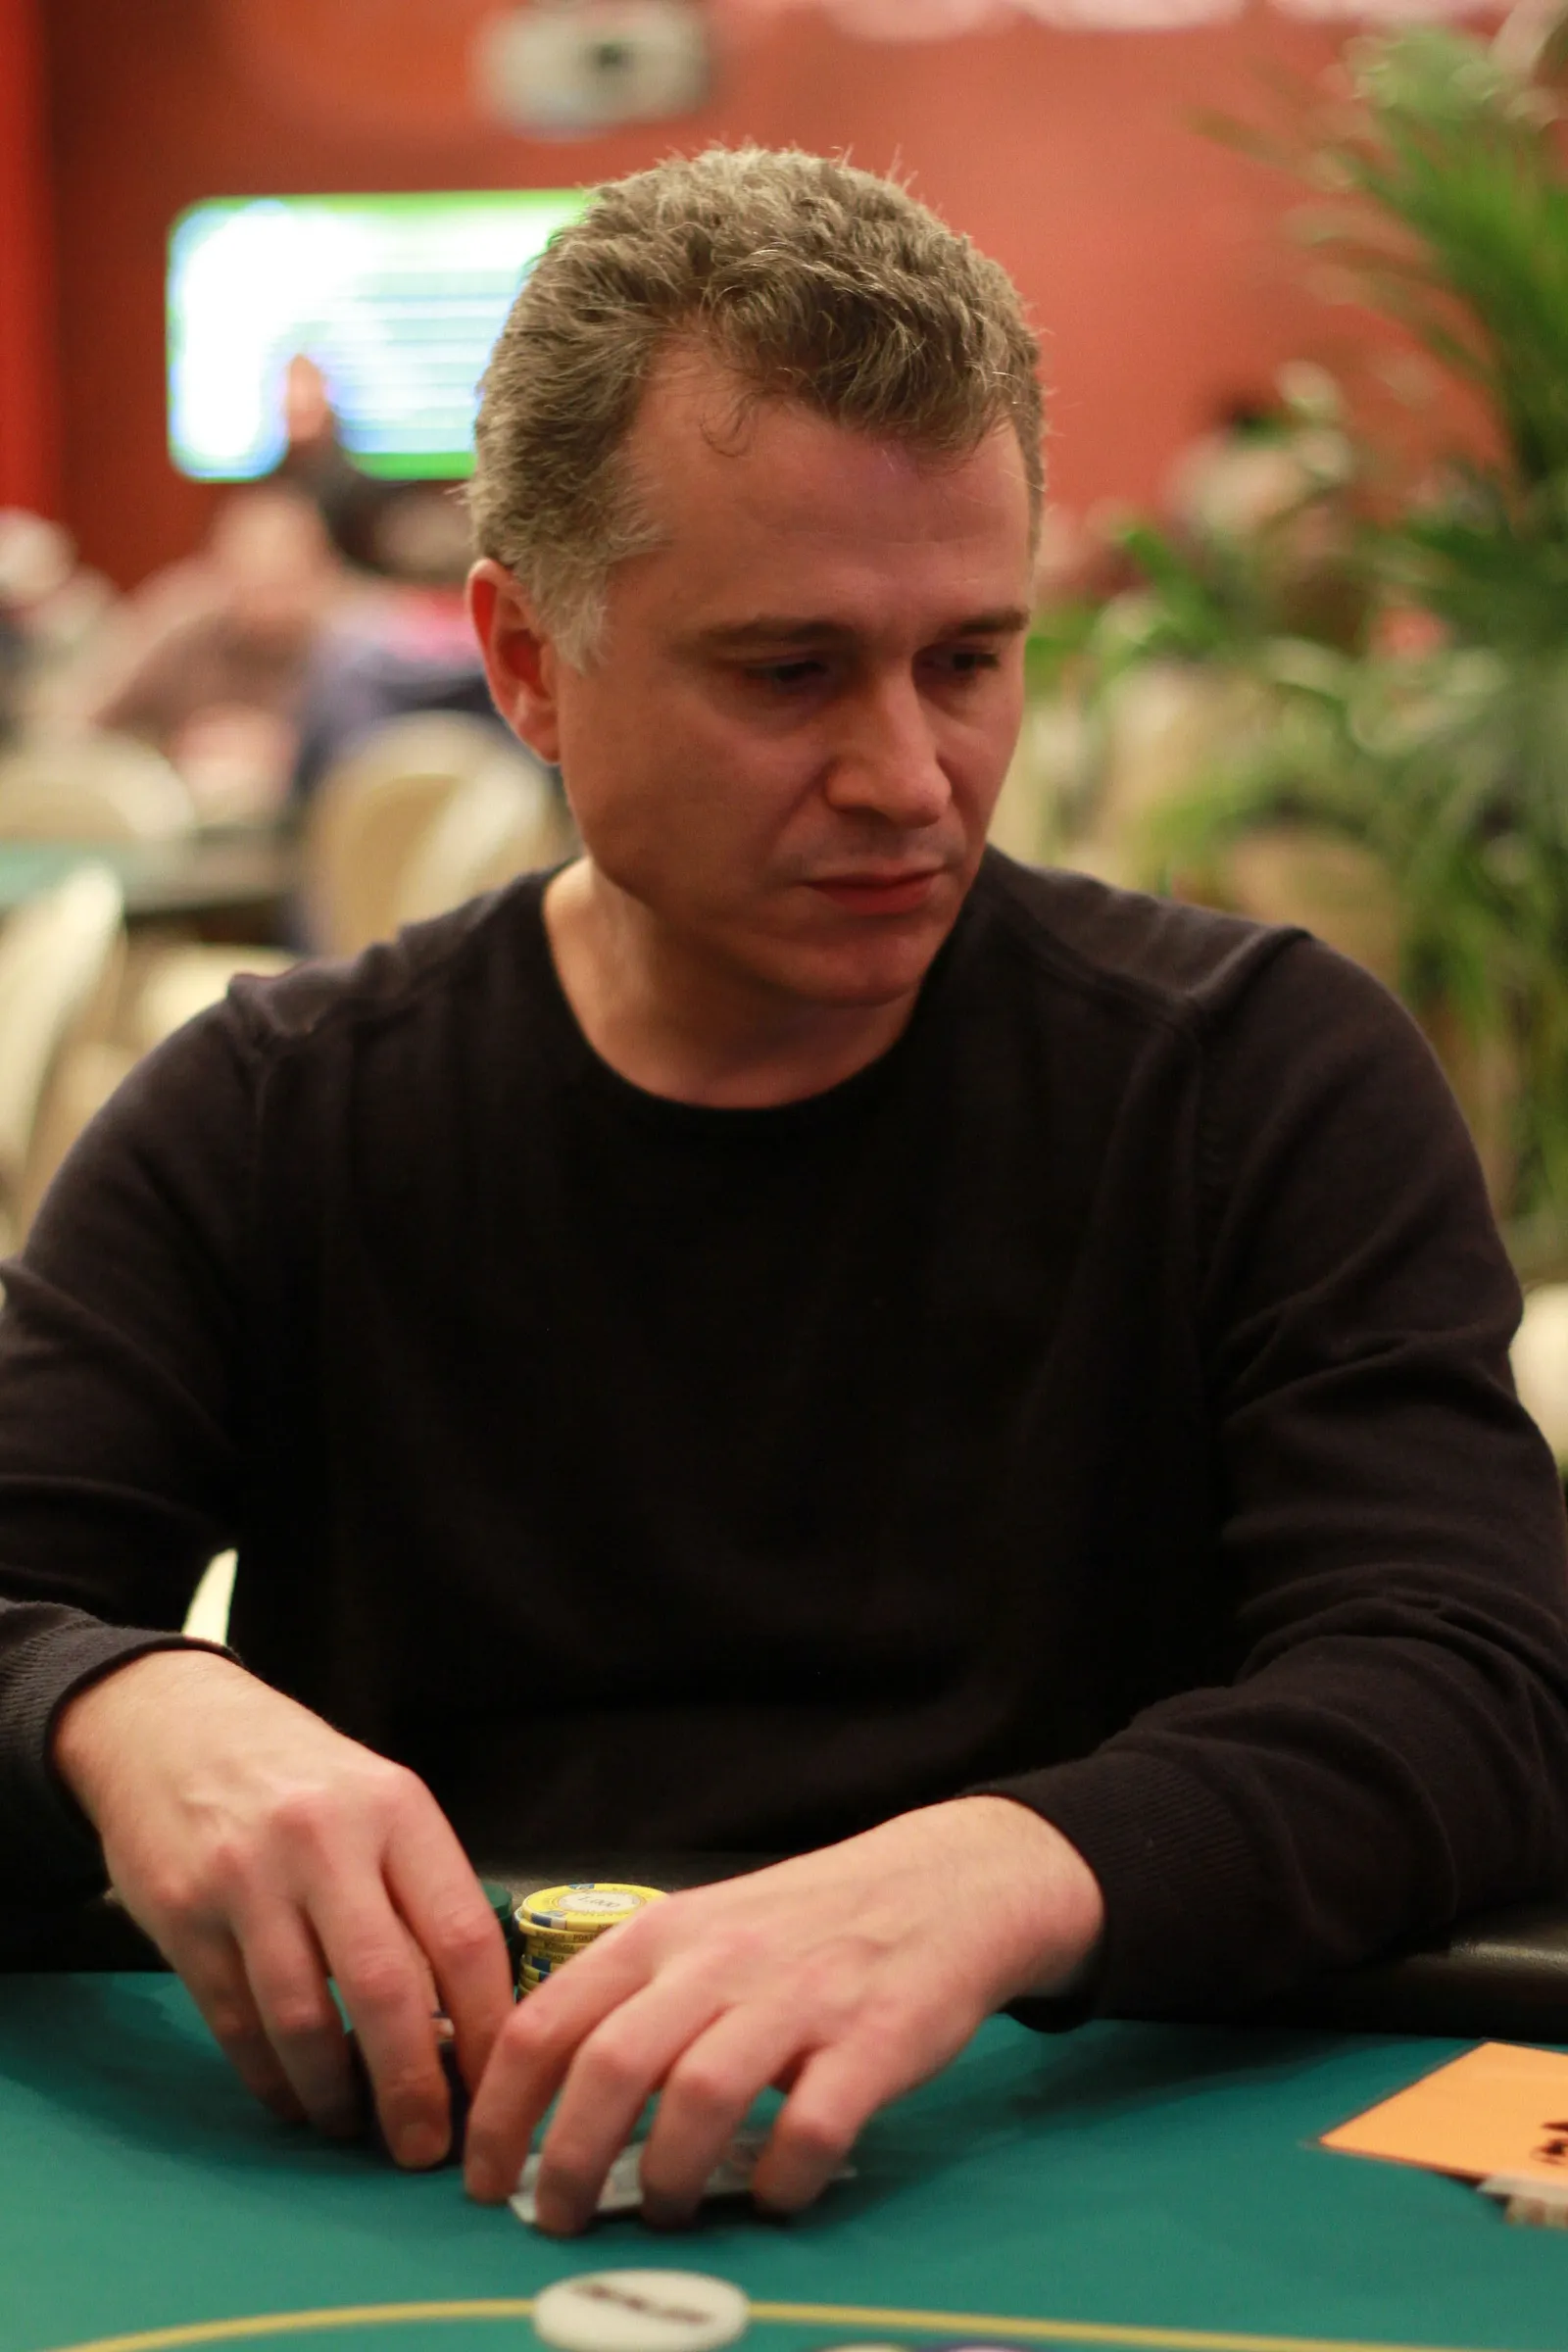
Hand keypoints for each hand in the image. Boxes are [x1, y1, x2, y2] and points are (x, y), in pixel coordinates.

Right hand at [52, 1650, 513, 2164]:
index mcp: (396, 1809)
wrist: (170, 1723)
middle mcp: (325, 1839)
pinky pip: (238, 2023)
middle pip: (388, 1989)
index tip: (499, 2088)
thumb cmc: (298, 1776)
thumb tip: (470, 2022)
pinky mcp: (183, 1915)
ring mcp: (248, 1878)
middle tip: (424, 2147)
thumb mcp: (378, 1800)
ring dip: (336, 2095)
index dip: (487, 2029)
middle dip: (414, 2088)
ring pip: (305, 2021)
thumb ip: (420, 1892)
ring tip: (354, 2125)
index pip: (463, 1935)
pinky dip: (272, 2078)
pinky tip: (295, 2098)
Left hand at [463, 1794, 1102, 2230]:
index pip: (546, 2021)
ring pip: (700, 2099)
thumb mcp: (701, 1934)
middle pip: (610, 2067)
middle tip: (559, 2220)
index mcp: (661, 1936)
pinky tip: (775, 2197)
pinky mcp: (872, 2042)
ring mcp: (797, 2000)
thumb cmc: (803, 1926)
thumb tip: (542, 2106)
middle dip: (568, 2162)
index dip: (499, 2112)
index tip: (484, 2180)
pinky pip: (808, 2131)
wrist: (941, 1885)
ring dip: (668, 2179)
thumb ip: (632, 2001)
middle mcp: (718, 1962)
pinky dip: (780, 2183)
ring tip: (668, 2212)